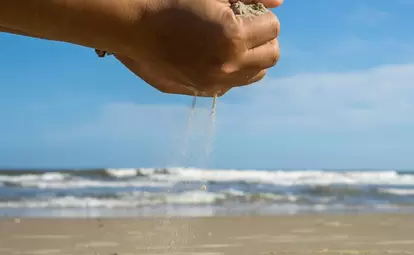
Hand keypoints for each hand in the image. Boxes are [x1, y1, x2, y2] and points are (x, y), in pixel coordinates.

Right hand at [116, 0, 282, 96]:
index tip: (249, 10)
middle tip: (248, 26)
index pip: (273, 28)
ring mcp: (214, 81)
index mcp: (232, 37)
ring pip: (256, 74)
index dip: (263, 15)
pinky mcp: (202, 88)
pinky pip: (233, 84)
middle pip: (271, 55)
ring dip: (253, 56)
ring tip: (235, 41)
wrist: (132, 22)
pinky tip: (219, 55)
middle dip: (264, 38)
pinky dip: (235, 70)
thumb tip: (281, 2)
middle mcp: (227, 64)